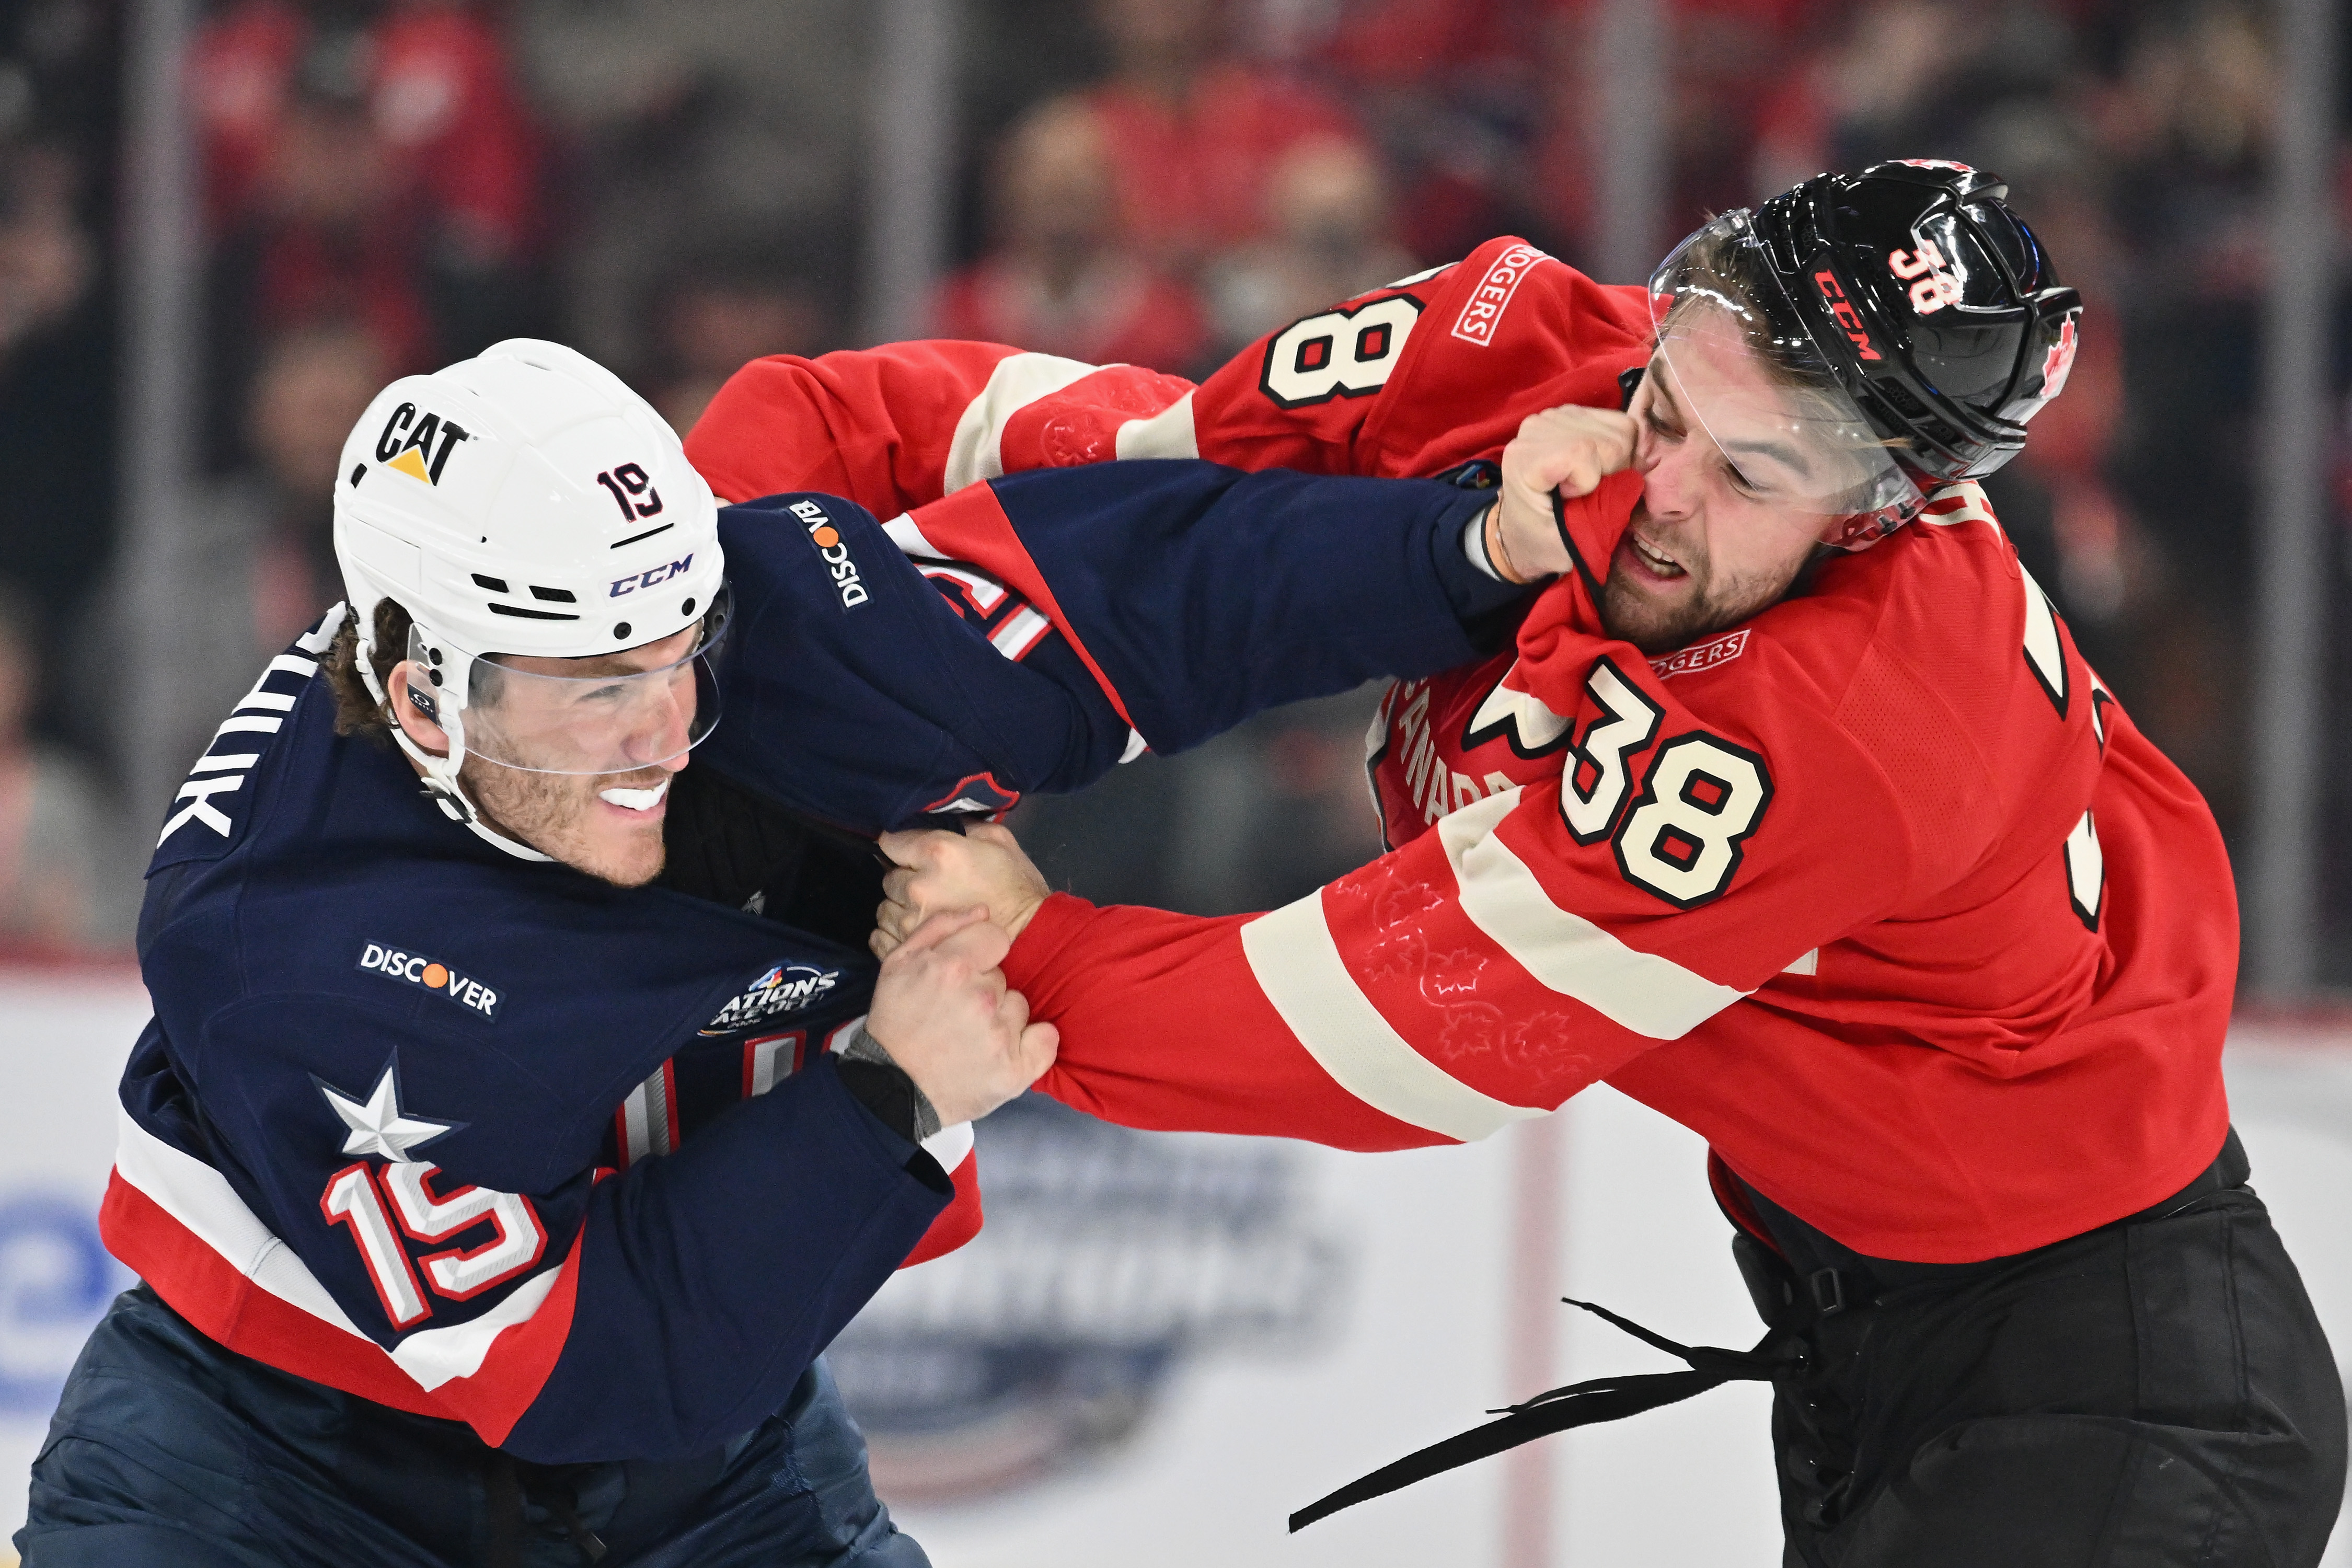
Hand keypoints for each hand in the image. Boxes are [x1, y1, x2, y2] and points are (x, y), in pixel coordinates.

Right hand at [864, 907, 1057, 1125]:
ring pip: (1019, 1006)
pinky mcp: (1015, 1069)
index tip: (962, 975)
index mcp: (952, 967)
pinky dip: (1031, 1044)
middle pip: (1003, 976)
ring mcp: (1001, 1035)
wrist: (891, 1088)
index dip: (979, 954)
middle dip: (983, 990)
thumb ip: (940, 927)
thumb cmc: (894, 1023)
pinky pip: (1046, 1039)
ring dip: (1000, 1018)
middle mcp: (981, 998)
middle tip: (954, 1014)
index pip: (996, 937)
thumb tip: (983, 910)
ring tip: (969, 1037)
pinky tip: (1003, 1052)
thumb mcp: (897, 964)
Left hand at [872, 823, 1048, 958]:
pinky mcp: (912, 948)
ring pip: (885, 908)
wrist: (1033, 936)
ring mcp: (912, 920)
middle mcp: (918, 885)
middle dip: (904, 877)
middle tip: (927, 883)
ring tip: (924, 910)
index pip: (891, 841)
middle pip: (889, 877)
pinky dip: (895, 932)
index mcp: (937, 852)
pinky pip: (884, 936)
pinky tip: (916, 930)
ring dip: (900, 907)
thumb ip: (966, 826)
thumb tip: (948, 819)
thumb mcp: (1000, 840)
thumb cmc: (1018, 886)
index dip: (900, 845)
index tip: (910, 851)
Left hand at [1489, 404, 1639, 580]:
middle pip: (1609, 439)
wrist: (1523, 531)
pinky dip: (1619, 447)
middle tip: (1589, 493)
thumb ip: (1604, 513)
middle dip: (1612, 471)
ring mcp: (1555, 415)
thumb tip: (1640, 473)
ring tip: (1589, 480)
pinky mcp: (1573, 412)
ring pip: (1620, 429)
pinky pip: (1619, 422)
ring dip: (1616, 460)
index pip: (1581, 451)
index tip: (1572, 498)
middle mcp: (1536, 428)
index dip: (1591, 480)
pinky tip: (1594, 463)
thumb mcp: (1569, 544)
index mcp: (1524, 458)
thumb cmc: (1542, 542)